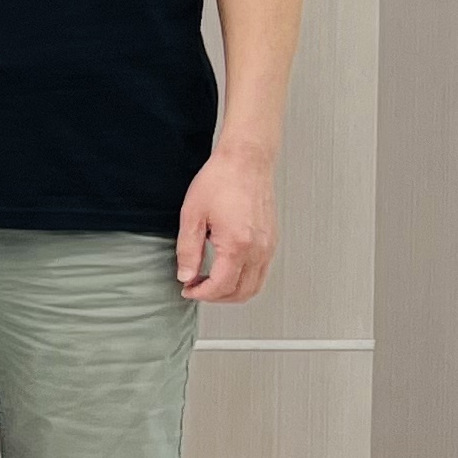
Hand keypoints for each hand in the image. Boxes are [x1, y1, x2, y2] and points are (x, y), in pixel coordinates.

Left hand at [177, 147, 278, 302]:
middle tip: (196, 288)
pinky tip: (225, 269)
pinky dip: (244, 279)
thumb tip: (186, 275)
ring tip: (209, 281)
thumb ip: (188, 250)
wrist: (246, 161)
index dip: (201, 294)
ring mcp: (268, 246)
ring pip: (255, 286)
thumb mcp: (192, 215)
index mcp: (237, 245)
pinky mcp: (271, 241)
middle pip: (241, 293)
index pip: (221, 286)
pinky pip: (261, 272)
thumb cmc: (220, 180)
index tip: (187, 289)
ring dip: (231, 291)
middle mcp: (258, 250)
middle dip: (216, 297)